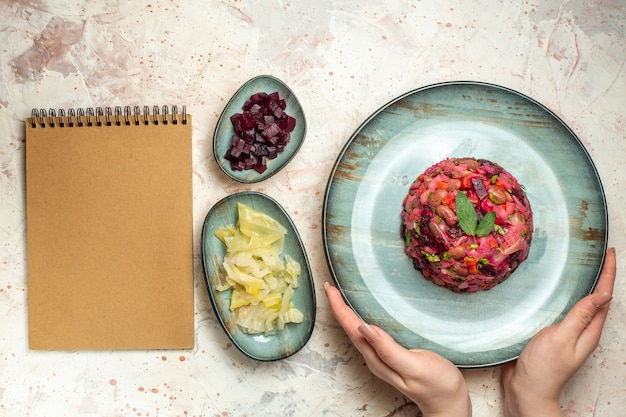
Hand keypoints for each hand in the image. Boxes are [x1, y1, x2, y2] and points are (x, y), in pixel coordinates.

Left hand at [324, 282, 470, 416]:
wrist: (449, 401)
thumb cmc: (437, 384)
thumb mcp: (415, 366)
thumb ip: (389, 350)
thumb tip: (364, 328)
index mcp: (376, 358)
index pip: (351, 328)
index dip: (339, 307)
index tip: (329, 288)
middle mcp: (374, 357)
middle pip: (350, 329)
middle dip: (338, 307)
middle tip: (330, 286)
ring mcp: (381, 357)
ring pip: (357, 331)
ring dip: (346, 313)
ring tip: (339, 295)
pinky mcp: (390, 355)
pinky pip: (369, 334)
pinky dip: (360, 319)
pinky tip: (361, 313)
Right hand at [501, 247, 616, 416]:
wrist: (526, 389)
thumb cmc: (544, 368)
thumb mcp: (563, 338)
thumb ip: (580, 315)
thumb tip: (603, 294)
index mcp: (589, 330)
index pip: (603, 296)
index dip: (607, 273)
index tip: (608, 251)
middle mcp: (581, 329)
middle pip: (595, 296)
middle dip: (599, 274)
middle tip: (597, 251)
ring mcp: (566, 331)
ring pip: (578, 302)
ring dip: (581, 282)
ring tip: (580, 263)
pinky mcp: (550, 332)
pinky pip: (561, 309)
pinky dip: (562, 294)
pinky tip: (553, 289)